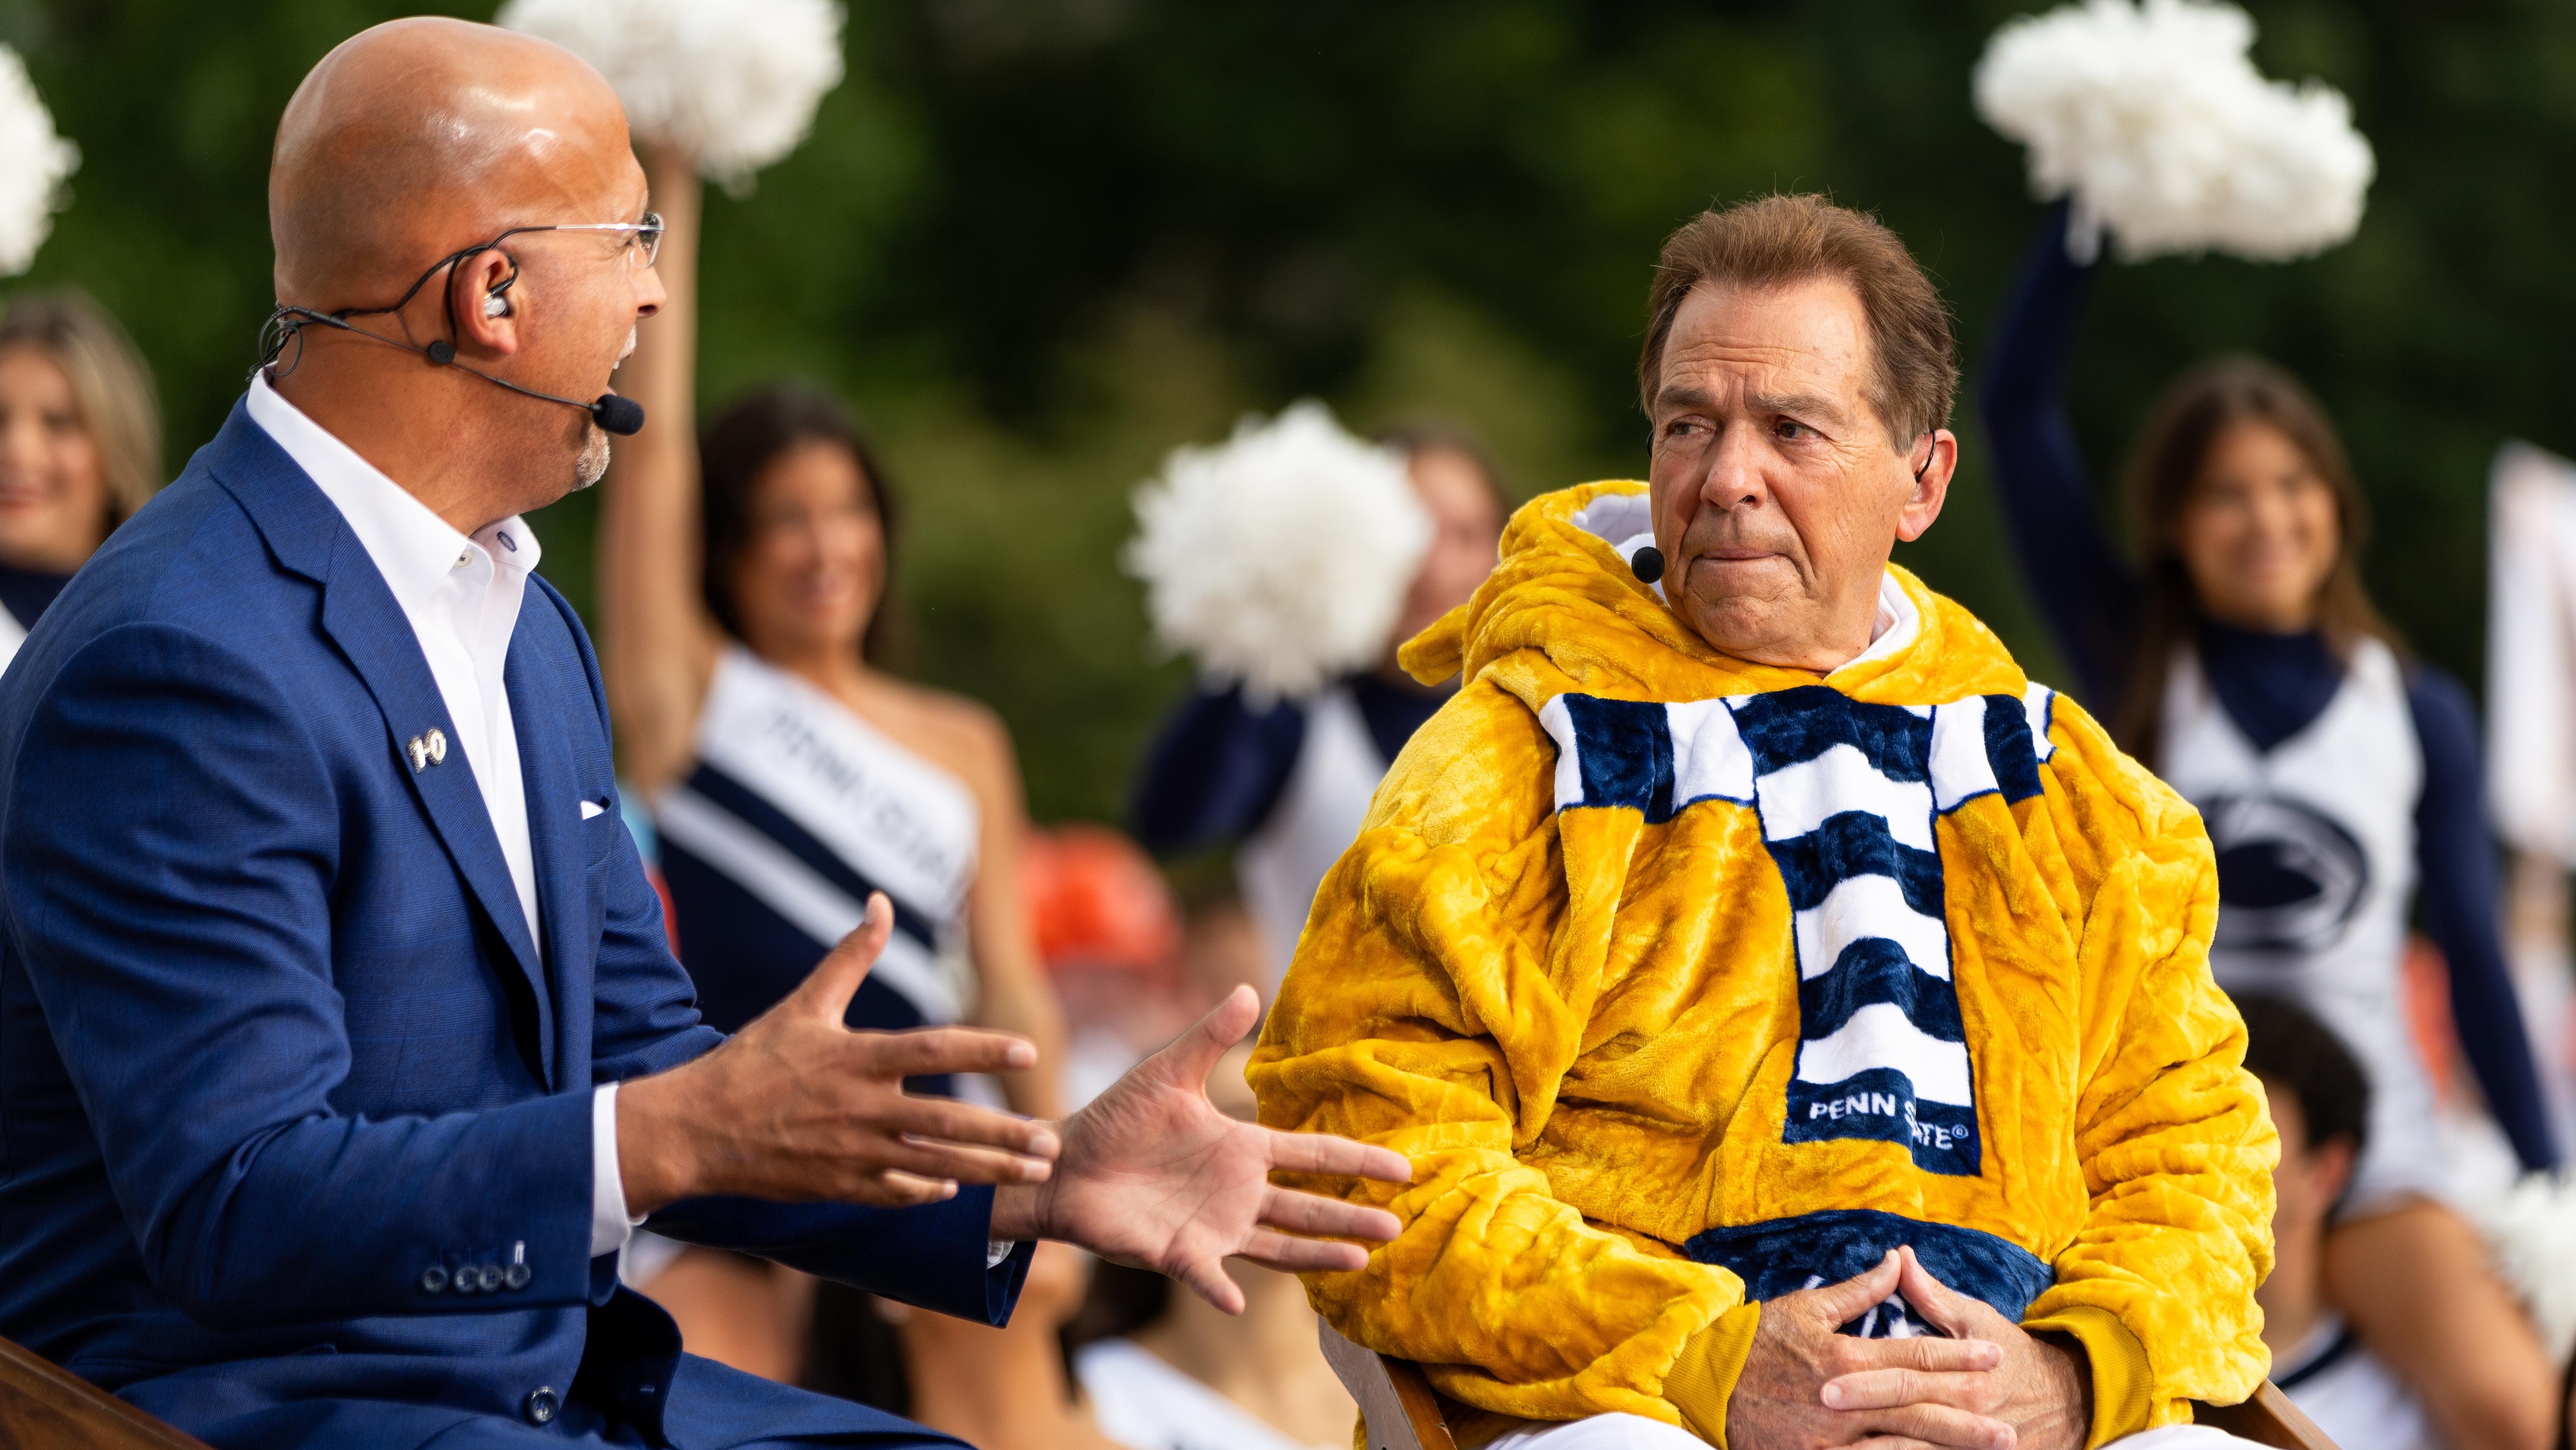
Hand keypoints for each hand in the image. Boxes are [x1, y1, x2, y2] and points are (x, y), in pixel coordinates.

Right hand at [618, 894, 1060, 1214]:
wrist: (696, 1129)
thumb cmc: (753, 1062)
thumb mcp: (804, 1004)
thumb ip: (852, 956)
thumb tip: (880, 901)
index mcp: (856, 1059)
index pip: (933, 1049)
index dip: (982, 1048)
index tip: (1027, 1048)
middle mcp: (861, 1109)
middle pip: (947, 1121)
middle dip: (1004, 1134)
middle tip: (1050, 1142)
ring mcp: (852, 1154)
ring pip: (934, 1165)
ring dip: (987, 1170)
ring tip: (1031, 1171)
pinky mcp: (839, 1187)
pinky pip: (897, 1192)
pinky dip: (929, 1191)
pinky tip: (957, 1189)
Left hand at [990, 985, 1411, 1313]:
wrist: (1063, 1163)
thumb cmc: (1114, 1119)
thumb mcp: (1166, 1072)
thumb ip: (1209, 1036)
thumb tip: (1248, 988)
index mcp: (1241, 1149)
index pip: (1311, 1154)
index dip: (1356, 1159)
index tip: (1402, 1167)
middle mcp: (1237, 1193)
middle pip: (1308, 1206)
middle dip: (1352, 1214)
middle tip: (1399, 1223)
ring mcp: (1212, 1227)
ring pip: (1278, 1245)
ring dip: (1317, 1253)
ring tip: (1361, 1259)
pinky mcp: (1177, 1253)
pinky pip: (1205, 1276)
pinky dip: (1220, 1289)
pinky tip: (1238, 1302)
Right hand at [1726, 1251, 2009, 1449]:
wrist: (1703, 1382)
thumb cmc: (1756, 1341)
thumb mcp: (1807, 1308)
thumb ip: (1858, 1290)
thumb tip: (1897, 1260)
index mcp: (1845, 1357)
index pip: (1916, 1354)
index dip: (1958, 1355)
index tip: (1993, 1356)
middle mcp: (1845, 1400)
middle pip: (1919, 1407)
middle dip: (1967, 1417)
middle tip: (2008, 1427)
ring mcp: (1832, 1438)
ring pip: (1901, 1444)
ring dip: (1944, 1449)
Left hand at [1821, 1248, 2090, 1449]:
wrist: (2062, 1399)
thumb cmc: (2010, 1352)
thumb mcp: (1976, 1318)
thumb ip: (1932, 1295)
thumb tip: (1899, 1257)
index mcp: (1964, 1378)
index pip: (1906, 1378)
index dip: (1866, 1383)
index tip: (1824, 1385)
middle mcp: (1965, 1415)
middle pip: (1905, 1420)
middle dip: (1861, 1422)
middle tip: (1819, 1414)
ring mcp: (1968, 1446)